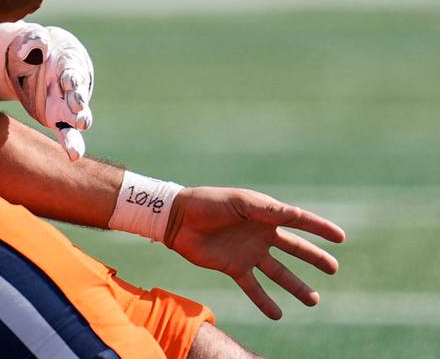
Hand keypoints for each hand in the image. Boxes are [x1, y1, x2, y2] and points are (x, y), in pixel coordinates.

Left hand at [3, 24, 92, 160]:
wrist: (33, 57)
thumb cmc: (36, 46)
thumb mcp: (32, 39)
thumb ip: (34, 41)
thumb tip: (33, 46)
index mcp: (68, 64)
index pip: (72, 71)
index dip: (71, 76)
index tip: (68, 80)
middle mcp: (71, 87)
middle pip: (78, 95)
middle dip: (78, 100)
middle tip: (76, 104)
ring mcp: (66, 104)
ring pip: (77, 116)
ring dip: (78, 120)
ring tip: (78, 125)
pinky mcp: (57, 118)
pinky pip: (66, 132)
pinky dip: (71, 143)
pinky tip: (74, 156)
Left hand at [164, 187, 344, 319]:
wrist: (176, 218)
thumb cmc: (207, 203)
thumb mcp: (238, 202)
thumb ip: (265, 209)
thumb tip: (295, 215)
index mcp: (264, 214)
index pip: (298, 221)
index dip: (319, 228)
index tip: (340, 237)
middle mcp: (260, 235)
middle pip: (294, 249)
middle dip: (314, 258)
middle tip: (334, 269)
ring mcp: (248, 252)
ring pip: (278, 272)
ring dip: (295, 286)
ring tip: (314, 300)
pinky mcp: (233, 267)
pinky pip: (253, 287)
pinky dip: (264, 301)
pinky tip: (277, 315)